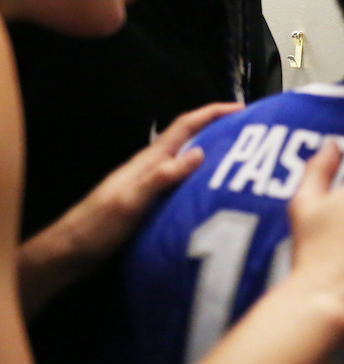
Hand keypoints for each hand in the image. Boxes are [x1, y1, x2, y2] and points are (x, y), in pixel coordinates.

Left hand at [19, 101, 240, 316]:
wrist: (70, 254)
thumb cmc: (96, 228)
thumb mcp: (130, 202)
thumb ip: (161, 177)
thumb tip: (199, 152)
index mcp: (149, 161)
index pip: (185, 126)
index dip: (212, 112)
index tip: (241, 108)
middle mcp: (154, 168)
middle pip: (192, 140)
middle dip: (221, 130)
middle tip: (253, 136)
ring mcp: (154, 185)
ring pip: (191, 162)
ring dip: (216, 155)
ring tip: (245, 162)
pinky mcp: (155, 204)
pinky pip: (187, 184)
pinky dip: (206, 180)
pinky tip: (219, 193)